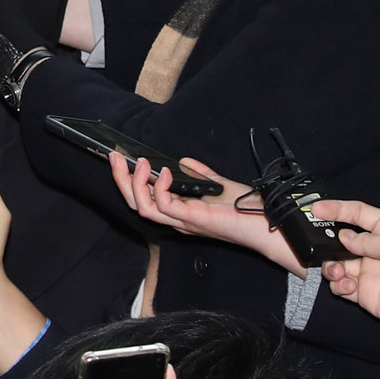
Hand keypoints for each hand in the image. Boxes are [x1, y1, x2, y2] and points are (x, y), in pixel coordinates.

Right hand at [109, 153, 303, 274]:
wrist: (265, 221)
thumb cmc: (244, 208)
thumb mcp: (216, 184)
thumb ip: (198, 173)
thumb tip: (182, 161)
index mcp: (179, 212)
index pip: (143, 199)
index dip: (127, 181)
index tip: (119, 159)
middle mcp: (176, 219)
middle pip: (135, 204)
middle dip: (121, 180)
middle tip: (114, 157)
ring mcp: (183, 221)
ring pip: (143, 208)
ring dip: (135, 184)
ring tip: (138, 162)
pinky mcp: (193, 219)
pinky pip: (165, 206)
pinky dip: (159, 188)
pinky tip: (163, 172)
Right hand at [313, 199, 379, 349]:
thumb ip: (368, 241)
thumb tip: (344, 236)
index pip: (357, 213)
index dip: (336, 209)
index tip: (315, 209)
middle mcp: (376, 249)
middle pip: (341, 240)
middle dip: (327, 242)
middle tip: (317, 246)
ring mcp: (370, 272)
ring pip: (337, 264)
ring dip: (331, 267)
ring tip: (339, 272)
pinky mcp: (366, 294)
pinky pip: (342, 287)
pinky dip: (338, 286)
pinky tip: (348, 287)